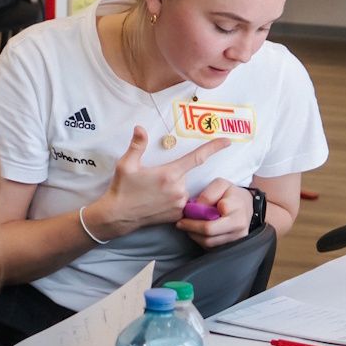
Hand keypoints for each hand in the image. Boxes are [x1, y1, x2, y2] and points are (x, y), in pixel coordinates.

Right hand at [88, 126, 229, 236]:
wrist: (118, 216)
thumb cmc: (122, 189)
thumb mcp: (126, 164)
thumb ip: (137, 145)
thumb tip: (140, 128)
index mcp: (169, 174)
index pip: (197, 157)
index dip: (214, 148)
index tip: (227, 142)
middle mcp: (178, 189)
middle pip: (183, 174)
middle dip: (171, 174)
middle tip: (152, 181)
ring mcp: (179, 203)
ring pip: (182, 188)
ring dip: (172, 187)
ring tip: (152, 193)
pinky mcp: (177, 214)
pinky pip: (181, 202)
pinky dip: (172, 199)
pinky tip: (156, 202)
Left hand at [177, 180, 252, 247]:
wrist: (247, 206)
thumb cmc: (232, 194)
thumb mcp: (221, 184)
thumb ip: (208, 193)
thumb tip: (197, 207)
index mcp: (236, 209)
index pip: (213, 216)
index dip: (195, 217)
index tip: (186, 212)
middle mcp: (238, 226)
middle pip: (209, 233)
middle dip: (191, 228)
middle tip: (180, 223)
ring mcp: (236, 238)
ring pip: (209, 242)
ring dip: (194, 235)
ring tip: (187, 226)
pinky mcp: (232, 245)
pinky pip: (212, 247)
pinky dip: (201, 240)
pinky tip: (197, 232)